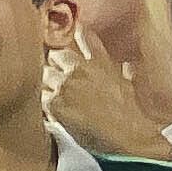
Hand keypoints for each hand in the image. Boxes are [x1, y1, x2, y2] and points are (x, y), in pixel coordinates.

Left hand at [48, 23, 171, 162]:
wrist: (129, 138)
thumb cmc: (131, 116)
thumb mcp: (129, 88)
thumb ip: (126, 73)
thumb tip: (129, 66)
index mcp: (100, 63)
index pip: (84, 36)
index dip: (77, 33)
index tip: (74, 32)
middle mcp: (79, 70)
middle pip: (55, 55)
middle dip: (57, 66)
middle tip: (63, 81)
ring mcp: (64, 85)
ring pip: (43, 75)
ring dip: (48, 85)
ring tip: (61, 101)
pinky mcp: (53, 103)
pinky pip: (40, 97)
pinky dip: (46, 105)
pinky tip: (57, 114)